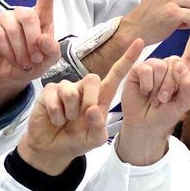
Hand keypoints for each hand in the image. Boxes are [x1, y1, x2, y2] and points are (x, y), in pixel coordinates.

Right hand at [0, 0, 59, 114]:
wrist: (10, 76)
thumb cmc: (32, 64)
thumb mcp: (48, 60)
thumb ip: (52, 50)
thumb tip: (45, 39)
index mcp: (41, 18)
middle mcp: (22, 13)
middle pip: (29, 16)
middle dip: (33, 41)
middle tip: (34, 59)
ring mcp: (5, 18)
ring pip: (14, 29)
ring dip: (21, 50)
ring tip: (23, 62)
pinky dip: (9, 51)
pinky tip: (11, 58)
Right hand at [18, 38, 142, 175]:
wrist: (52, 148)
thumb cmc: (77, 141)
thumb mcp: (94, 139)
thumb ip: (99, 126)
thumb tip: (92, 108)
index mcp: (101, 97)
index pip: (116, 74)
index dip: (127, 59)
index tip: (139, 42)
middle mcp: (85, 89)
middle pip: (93, 79)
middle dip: (89, 100)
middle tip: (80, 117)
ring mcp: (66, 88)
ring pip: (71, 91)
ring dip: (69, 112)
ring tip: (66, 120)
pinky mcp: (49, 91)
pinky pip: (55, 98)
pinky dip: (56, 114)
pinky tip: (55, 119)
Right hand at [115, 5, 189, 166]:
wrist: (146, 123)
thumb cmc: (167, 113)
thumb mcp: (185, 102)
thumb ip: (188, 84)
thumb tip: (179, 65)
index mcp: (185, 68)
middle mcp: (170, 63)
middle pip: (176, 62)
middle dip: (172, 85)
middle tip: (166, 99)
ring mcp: (154, 65)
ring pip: (161, 67)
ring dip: (159, 88)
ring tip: (156, 97)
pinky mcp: (138, 68)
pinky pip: (146, 70)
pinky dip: (147, 85)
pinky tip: (144, 92)